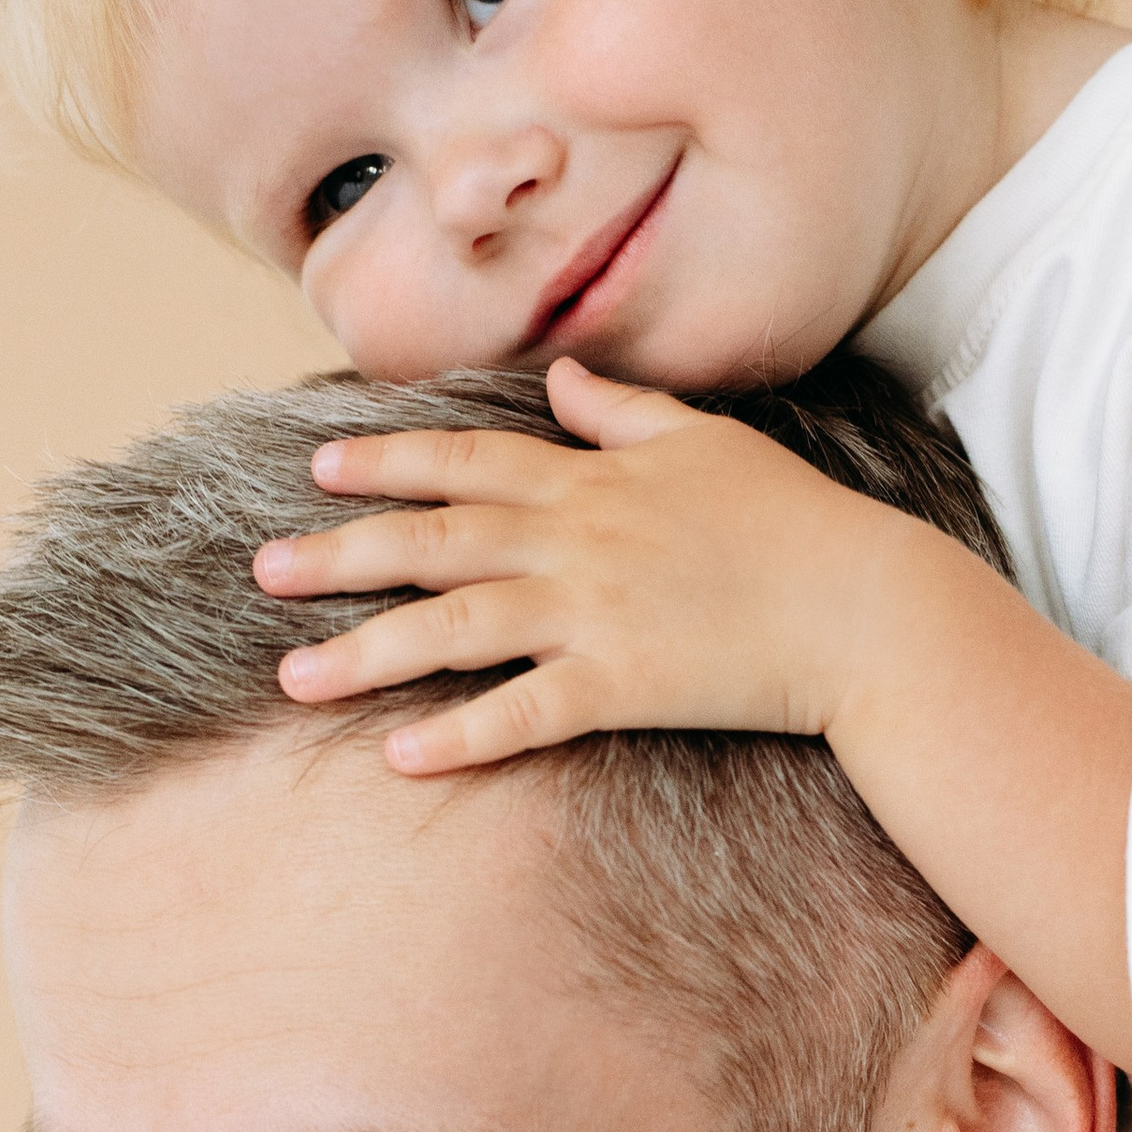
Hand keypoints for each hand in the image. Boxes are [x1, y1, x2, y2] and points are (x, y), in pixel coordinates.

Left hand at [256, 359, 918, 773]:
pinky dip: (461, 735)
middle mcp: (578, 540)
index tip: (319, 467)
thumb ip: (625, 410)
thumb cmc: (796, 523)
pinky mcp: (625, 684)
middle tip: (263, 570)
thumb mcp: (708, 440)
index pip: (467, 461)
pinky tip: (399, 756)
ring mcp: (596, 612)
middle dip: (342, 554)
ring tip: (291, 677)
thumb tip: (564, 374)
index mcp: (593, 478)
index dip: (389, 463)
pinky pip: (526, 713)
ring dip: (368, 653)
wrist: (867, 607)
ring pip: (456, 629)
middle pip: (435, 543)